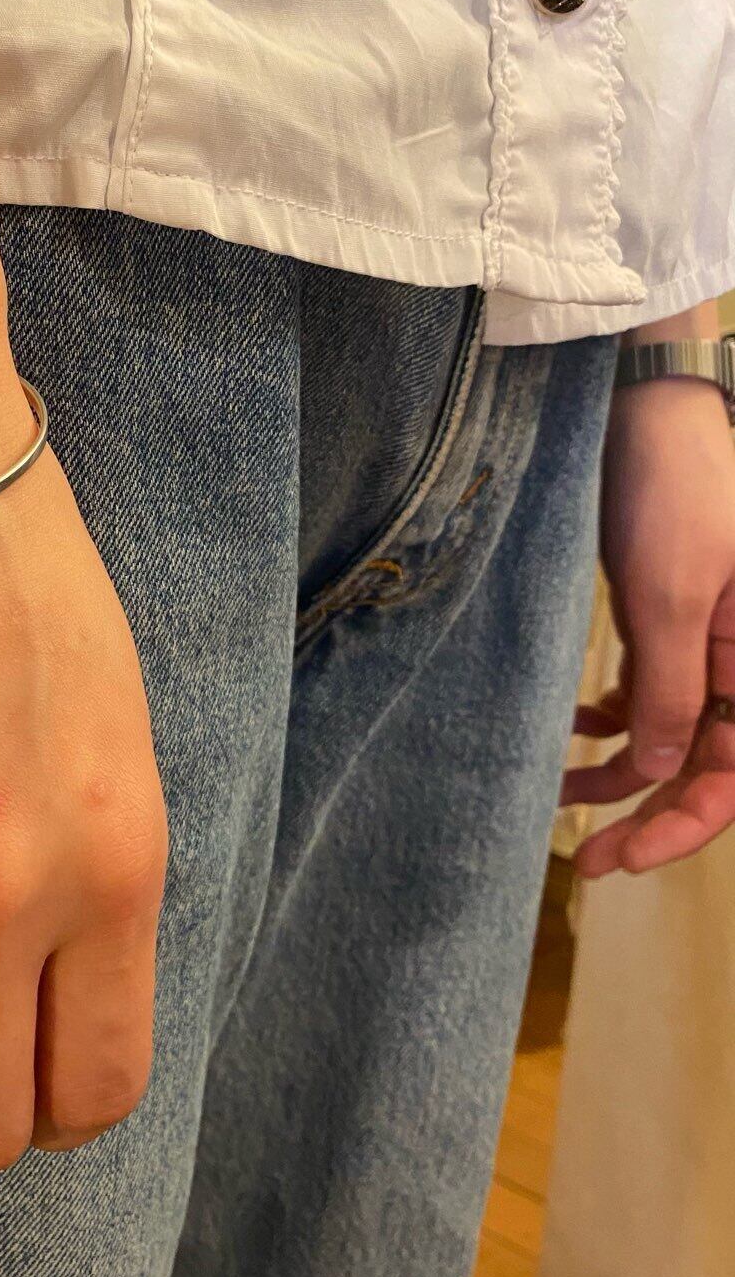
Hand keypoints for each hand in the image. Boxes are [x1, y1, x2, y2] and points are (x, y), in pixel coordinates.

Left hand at [562, 374, 734, 875]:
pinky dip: (615, 718)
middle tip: (584, 855)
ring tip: (559, 790)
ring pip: (669, 733)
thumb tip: (659, 767)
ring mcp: (707, 644)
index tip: (624, 858)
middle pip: (703, 763)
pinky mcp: (669, 623)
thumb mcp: (673, 598)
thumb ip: (672, 688)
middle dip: (646, 812)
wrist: (647, 419)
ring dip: (619, 768)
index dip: (686, 825)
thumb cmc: (676, 495)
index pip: (734, 771)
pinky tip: (579, 730)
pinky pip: (651, 692)